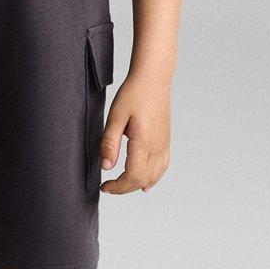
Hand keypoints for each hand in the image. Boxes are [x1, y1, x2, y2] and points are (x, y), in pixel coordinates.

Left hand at [99, 74, 170, 193]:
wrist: (153, 79)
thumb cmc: (133, 94)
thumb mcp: (115, 116)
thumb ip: (109, 143)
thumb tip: (106, 167)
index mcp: (144, 142)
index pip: (133, 177)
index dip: (117, 187)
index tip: (103, 186)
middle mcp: (157, 146)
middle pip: (143, 180)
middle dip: (124, 189)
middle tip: (107, 187)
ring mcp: (164, 144)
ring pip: (154, 176)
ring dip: (137, 185)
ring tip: (121, 186)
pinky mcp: (166, 140)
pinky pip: (162, 167)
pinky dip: (153, 178)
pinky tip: (145, 184)